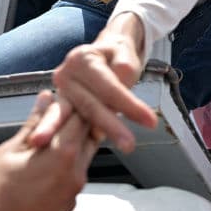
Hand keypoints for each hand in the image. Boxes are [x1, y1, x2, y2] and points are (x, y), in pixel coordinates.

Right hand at [0, 91, 97, 210]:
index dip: (70, 101)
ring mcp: (73, 193)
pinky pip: (73, 176)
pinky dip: (65, 164)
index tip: (58, 96)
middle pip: (88, 134)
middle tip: (54, 112)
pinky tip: (41, 163)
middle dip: (74, 120)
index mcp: (63, 154)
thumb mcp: (6, 153)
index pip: (80, 114)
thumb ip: (32, 125)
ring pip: (83, 156)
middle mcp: (76, 173)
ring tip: (45, 137)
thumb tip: (44, 101)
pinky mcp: (66, 207)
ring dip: (70, 142)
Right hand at [31, 13, 156, 152]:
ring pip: (75, 119)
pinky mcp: (61, 107)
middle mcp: (65, 74)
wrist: (105, 53)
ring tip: (79, 157)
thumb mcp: (126, 58)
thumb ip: (122, 75)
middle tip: (129, 145)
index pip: (108, 87)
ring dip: (83, 138)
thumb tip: (115, 101)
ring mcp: (60, 92)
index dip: (128, 105)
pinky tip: (70, 155)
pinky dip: (74, 139)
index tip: (150, 121)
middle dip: (110, 126)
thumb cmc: (118, 57)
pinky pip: (69, 125)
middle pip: (89, 105)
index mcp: (82, 59)